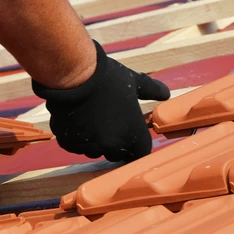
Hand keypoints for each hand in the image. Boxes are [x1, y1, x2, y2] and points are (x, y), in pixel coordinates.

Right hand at [32, 41, 169, 161]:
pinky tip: (75, 120)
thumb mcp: (135, 81)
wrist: (73, 78)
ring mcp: (88, 147)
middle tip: (107, 123)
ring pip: (92, 151)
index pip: (139, 154)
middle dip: (112, 144)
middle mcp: (111, 146)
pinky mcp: (68, 144)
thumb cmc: (107, 78)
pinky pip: (74, 146)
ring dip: (92, 142)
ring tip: (89, 119)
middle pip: (115, 155)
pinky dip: (75, 137)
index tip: (129, 136)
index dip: (135, 146)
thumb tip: (166, 93)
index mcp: (132, 135)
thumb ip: (152, 90)